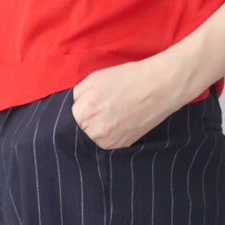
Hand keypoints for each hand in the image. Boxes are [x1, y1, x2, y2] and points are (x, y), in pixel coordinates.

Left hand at [69, 59, 186, 149]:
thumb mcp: (94, 79)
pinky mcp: (122, 145)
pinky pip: (105, 144)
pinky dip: (106, 135)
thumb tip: (68, 108)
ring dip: (93, 131)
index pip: (65, 121)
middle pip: (76, 133)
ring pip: (90, 140)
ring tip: (107, 115)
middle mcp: (96, 131)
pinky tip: (115, 121)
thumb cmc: (128, 79)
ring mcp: (110, 141)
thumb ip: (76, 96)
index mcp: (86, 112)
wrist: (160, 86)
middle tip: (94, 111)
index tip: (76, 110)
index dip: (70, 114)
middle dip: (80, 123)